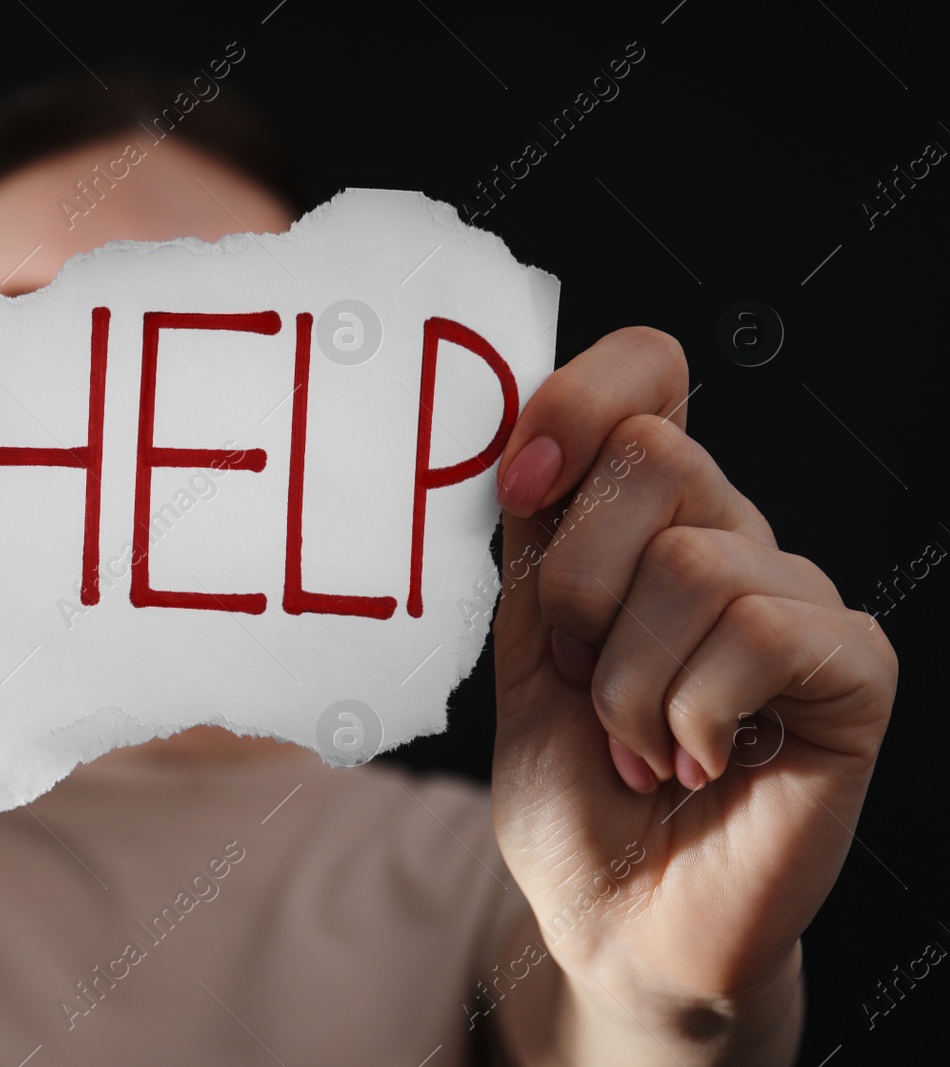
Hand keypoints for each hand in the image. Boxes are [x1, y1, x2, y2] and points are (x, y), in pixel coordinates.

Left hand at [488, 329, 896, 1025]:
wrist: (615, 913)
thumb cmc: (569, 788)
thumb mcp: (521, 649)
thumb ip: (535, 545)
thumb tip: (529, 440)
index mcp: (643, 518)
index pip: (648, 371)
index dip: (578, 400)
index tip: (523, 486)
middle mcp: (727, 537)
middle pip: (654, 459)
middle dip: (579, 592)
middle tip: (584, 680)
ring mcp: (794, 598)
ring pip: (696, 562)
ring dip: (628, 683)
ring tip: (637, 744)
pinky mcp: (850, 669)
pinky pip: (762, 629)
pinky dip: (695, 712)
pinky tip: (698, 760)